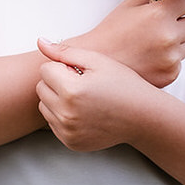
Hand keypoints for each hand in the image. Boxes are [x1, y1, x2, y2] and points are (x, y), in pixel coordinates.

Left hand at [35, 38, 152, 151]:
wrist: (144, 117)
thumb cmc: (123, 84)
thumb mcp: (97, 61)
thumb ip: (64, 51)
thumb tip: (40, 42)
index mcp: (71, 91)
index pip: (45, 70)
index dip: (63, 67)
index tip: (81, 72)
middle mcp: (66, 114)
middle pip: (41, 88)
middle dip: (57, 82)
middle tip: (83, 84)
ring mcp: (68, 131)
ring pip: (44, 106)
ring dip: (57, 99)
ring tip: (83, 98)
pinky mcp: (71, 142)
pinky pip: (53, 123)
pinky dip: (62, 116)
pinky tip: (84, 112)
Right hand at [74, 0, 184, 87]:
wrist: (98, 61)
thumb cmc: (110, 33)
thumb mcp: (130, 5)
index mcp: (159, 14)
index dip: (182, 2)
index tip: (177, 5)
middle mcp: (169, 36)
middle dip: (180, 23)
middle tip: (161, 26)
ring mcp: (171, 57)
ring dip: (174, 43)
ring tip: (150, 44)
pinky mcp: (170, 74)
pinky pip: (178, 62)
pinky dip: (168, 60)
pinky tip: (149, 57)